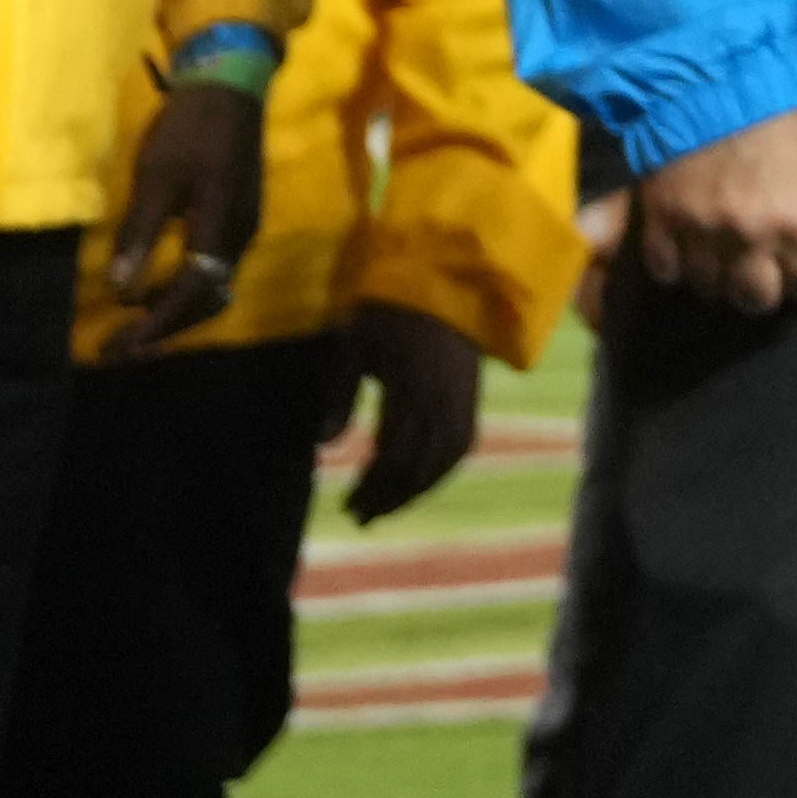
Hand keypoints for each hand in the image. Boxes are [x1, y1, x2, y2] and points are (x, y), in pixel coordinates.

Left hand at [101, 75, 270, 354]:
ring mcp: (244, 224)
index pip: (191, 289)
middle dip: (163, 327)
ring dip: (173, 311)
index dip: (155, 321)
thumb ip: (140, 232)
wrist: (232, 85)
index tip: (119, 345)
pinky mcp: (239, 215)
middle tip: (118, 349)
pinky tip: (152, 288)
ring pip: (212, 286)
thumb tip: (118, 288)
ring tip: (131, 325)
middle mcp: (241, 232)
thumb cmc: (189, 126)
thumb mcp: (157, 175)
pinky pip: (214, 268)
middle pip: (207, 298)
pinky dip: (184, 288)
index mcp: (222, 222)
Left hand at [340, 301, 490, 521]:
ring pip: (444, 461)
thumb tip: (325, 444)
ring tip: (389, 508)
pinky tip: (423, 480)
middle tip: (361, 517)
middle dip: (389, 497)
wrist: (443, 281)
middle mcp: (442, 401)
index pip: (392, 456)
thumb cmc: (389, 312)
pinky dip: (443, 469)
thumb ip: (341, 395)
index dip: (370, 487)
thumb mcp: (354, 347)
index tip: (347, 504)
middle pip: (418, 467)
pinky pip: (462, 444)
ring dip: (416, 490)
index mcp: (410, 390)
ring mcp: (462, 399)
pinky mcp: (471, 395)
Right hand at [621, 102, 796, 317]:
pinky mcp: (663, 223)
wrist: (720, 77)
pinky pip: (668, 271)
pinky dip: (677, 265)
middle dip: (763, 289)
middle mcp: (757, 237)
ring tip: (721, 255)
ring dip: (718, 277)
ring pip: (711, 291)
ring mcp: (706, 233)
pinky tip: (686, 246)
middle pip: (758, 301)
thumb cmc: (786, 121)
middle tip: (759, 268)